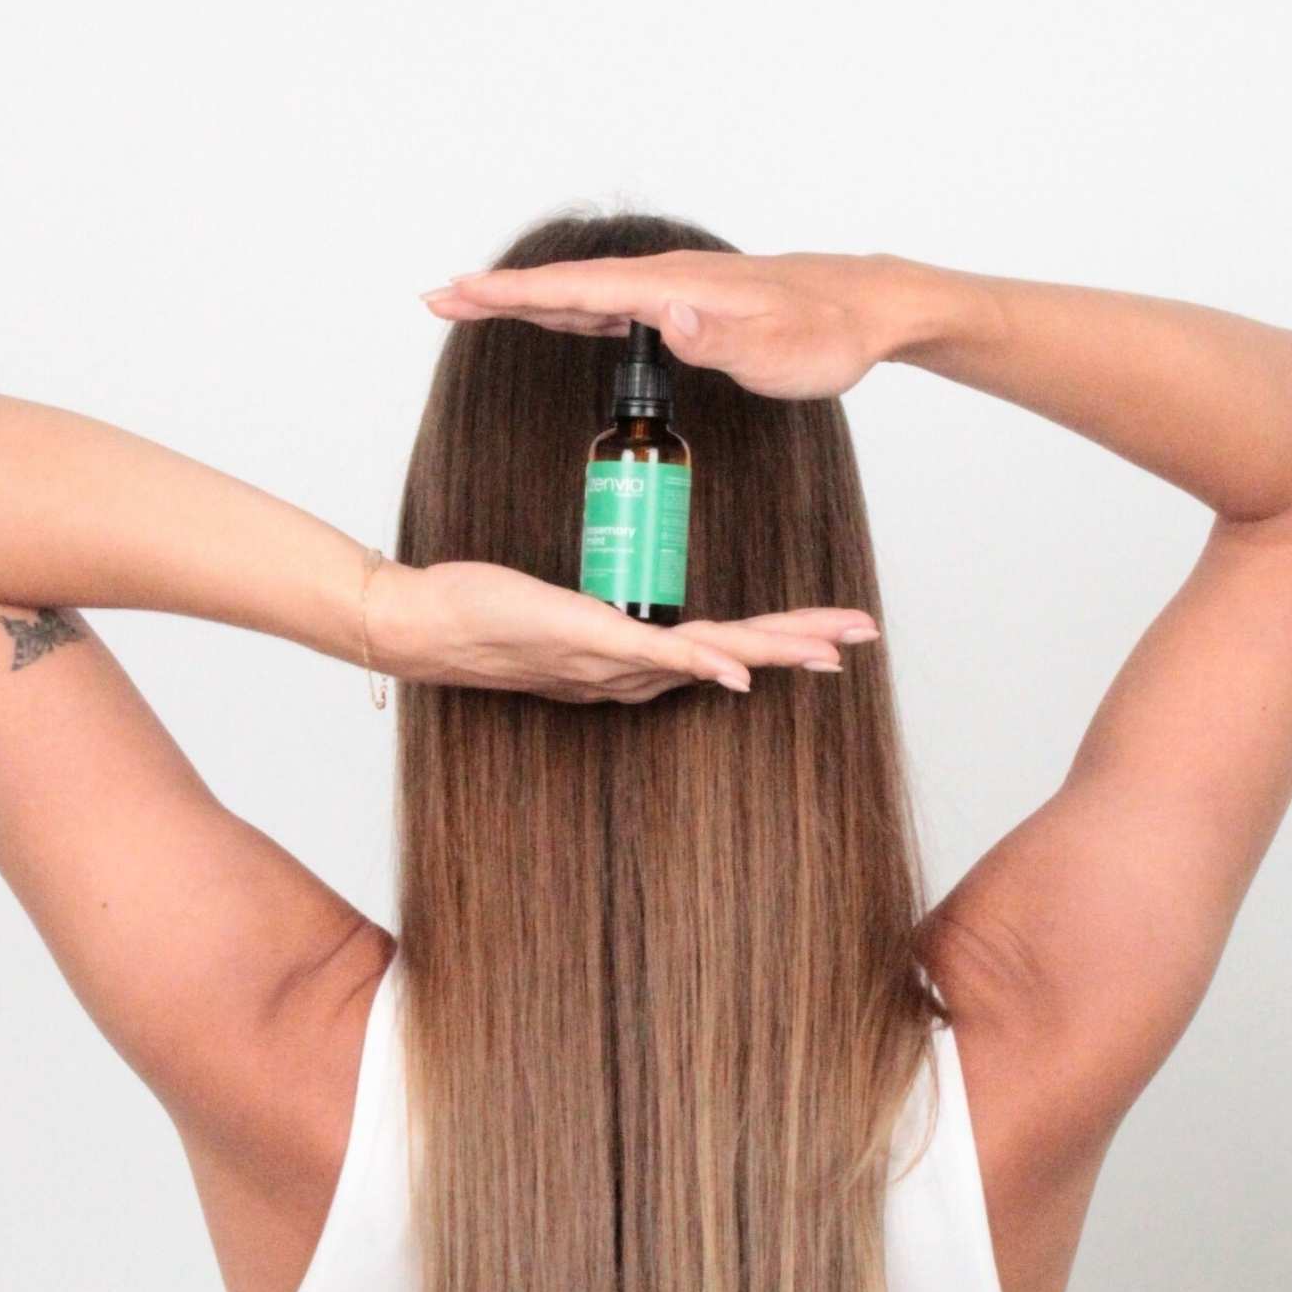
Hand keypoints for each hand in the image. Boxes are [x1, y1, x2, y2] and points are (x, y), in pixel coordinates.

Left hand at [372, 557, 877, 703]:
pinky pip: (658, 653)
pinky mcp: (591, 639)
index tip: (831, 640)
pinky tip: (738, 669)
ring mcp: (615, 661)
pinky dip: (703, 660)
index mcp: (634, 666)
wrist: (430, 628)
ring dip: (774, 653)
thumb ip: (606, 623)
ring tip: (829, 649)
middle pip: (737, 658)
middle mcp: (632, 674)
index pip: (725, 651)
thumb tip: (634, 616)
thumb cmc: (488, 616)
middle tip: (862, 638)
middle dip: (803, 647)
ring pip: (712, 655)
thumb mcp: (562, 617)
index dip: (781, 647)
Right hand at [420, 249, 895, 401]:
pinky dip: (570, 311)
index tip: (458, 294)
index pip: (577, 291)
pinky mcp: (686, 306)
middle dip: (498, 294)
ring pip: (584, 294)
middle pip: (566, 287)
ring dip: (526, 302)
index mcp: (674, 290)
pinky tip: (554, 320)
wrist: (865, 308)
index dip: (514, 296)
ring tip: (471, 306)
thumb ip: (724, 338)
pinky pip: (611, 306)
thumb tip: (671, 317)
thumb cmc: (827, 335)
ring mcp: (674, 291)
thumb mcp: (780, 351)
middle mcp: (666, 282)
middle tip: (436, 300)